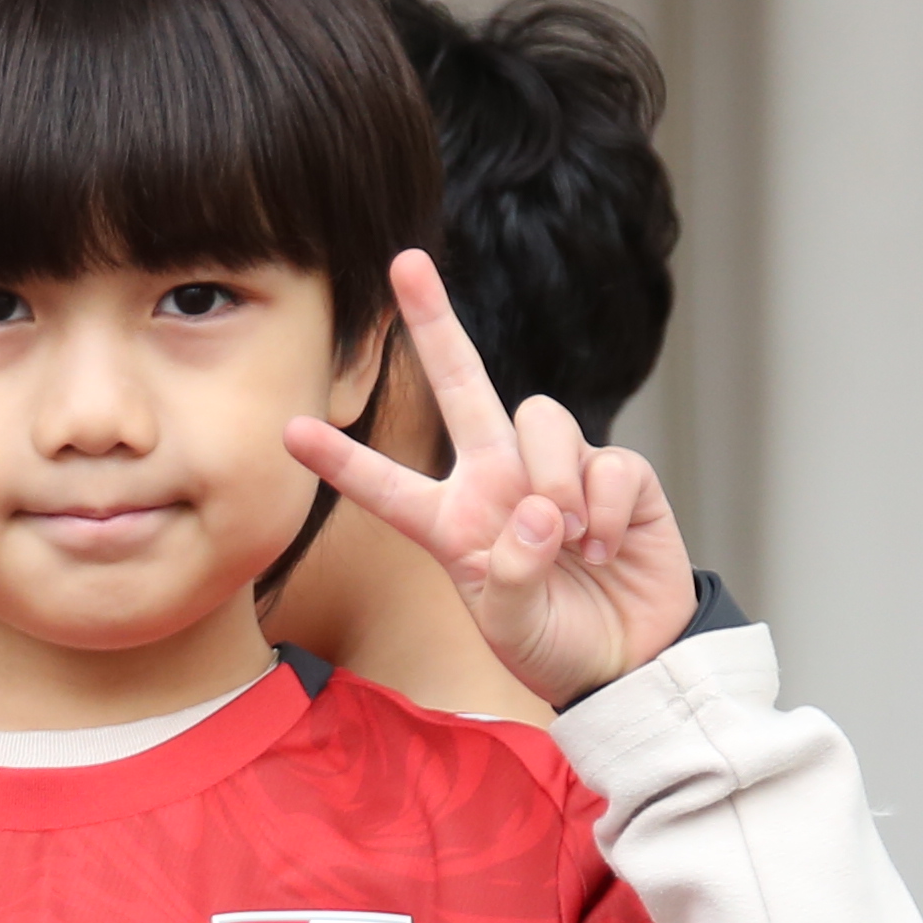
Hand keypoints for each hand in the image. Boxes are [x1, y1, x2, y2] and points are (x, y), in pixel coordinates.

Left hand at [281, 249, 700, 702]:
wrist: (632, 660)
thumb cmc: (555, 644)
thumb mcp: (514, 629)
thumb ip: (511, 576)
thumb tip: (541, 510)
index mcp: (454, 523)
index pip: (387, 487)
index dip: (342, 462)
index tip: (290, 432)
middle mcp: (499, 482)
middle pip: (460, 386)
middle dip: (436, 322)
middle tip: (405, 262)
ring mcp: (559, 471)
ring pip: (542, 418)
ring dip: (555, 479)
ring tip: (572, 542)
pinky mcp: (619, 475)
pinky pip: (608, 462)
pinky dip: (608, 508)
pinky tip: (608, 548)